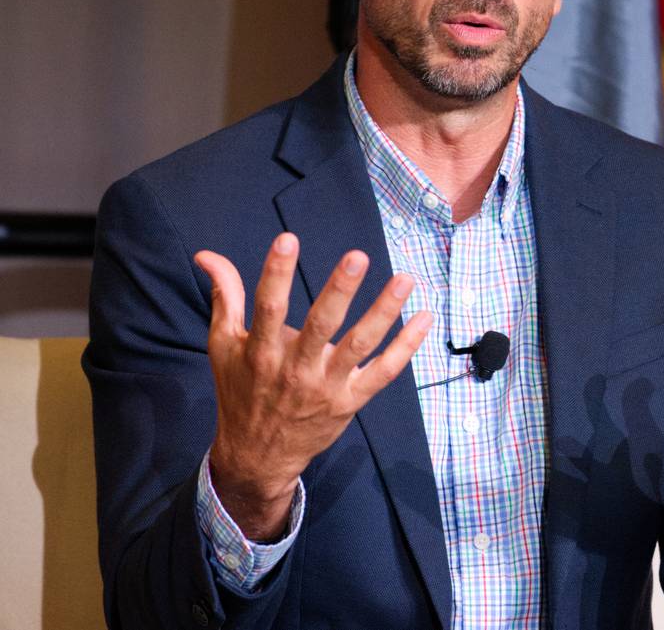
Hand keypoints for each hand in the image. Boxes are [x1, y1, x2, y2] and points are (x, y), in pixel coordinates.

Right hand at [196, 233, 430, 539]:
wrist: (257, 456)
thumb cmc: (241, 392)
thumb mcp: (224, 345)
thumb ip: (224, 296)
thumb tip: (206, 254)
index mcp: (261, 352)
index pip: (268, 308)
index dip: (276, 273)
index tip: (288, 239)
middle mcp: (295, 369)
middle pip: (321, 326)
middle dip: (339, 290)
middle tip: (358, 256)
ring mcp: (326, 387)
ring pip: (360, 347)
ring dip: (384, 312)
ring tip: (404, 279)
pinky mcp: (350, 401)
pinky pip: (384, 373)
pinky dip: (406, 347)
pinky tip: (424, 317)